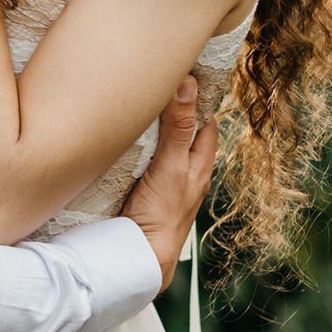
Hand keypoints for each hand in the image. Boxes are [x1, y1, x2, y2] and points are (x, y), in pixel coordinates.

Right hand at [122, 79, 218, 289]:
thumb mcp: (171, 165)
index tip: (188, 76)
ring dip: (156, 135)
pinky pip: (146, 167)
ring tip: (140, 112)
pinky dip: (140, 154)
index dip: (199, 102)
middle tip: (161, 89)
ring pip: (165, 152)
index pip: (205, 125)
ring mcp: (166, 186)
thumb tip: (187, 86)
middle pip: (184, 136)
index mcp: (199, 166)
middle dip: (176, 115)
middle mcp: (186, 175)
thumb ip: (178, 128)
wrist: (141, 255)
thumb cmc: (162, 214)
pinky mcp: (146, 195)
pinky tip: (126, 148)